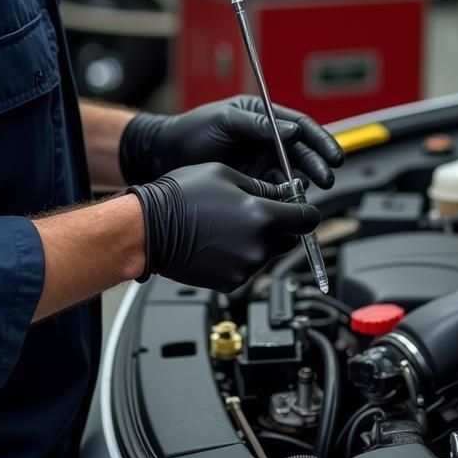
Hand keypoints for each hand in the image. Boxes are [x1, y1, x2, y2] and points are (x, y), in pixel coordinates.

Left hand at [118, 96, 343, 187]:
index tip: (332, 154)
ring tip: (306, 191)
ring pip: (292, 172)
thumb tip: (291, 131)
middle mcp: (266, 138)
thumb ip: (257, 124)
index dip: (320, 139)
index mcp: (263, 116)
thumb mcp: (224, 120)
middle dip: (317, 164)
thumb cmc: (190, 131)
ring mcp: (261, 161)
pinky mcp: (253, 181)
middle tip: (327, 178)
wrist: (164, 156)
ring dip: (304, 182)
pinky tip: (289, 201)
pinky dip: (285, 195)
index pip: (300, 125)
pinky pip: (276, 189)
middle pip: (302, 151)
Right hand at [129, 162, 320, 291]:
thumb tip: (282, 193)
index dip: (305, 210)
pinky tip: (221, 240)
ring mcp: (245, 267)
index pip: (308, 219)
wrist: (149, 229)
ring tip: (232, 223)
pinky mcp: (231, 282)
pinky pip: (248, 266)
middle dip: (282, 225)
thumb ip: (261, 186)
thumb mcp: (226, 175)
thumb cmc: (181, 197)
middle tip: (260, 211)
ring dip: (259, 240)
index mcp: (263, 216)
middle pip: (290, 238)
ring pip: (268, 253)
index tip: (299, 206)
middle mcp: (259, 246)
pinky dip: (242, 255)